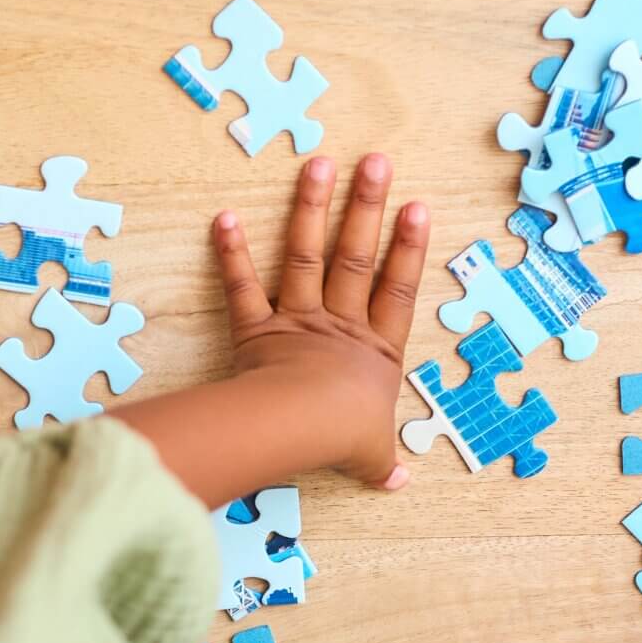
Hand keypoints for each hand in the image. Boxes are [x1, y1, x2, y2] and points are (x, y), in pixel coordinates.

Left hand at [213, 153, 429, 488]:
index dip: (408, 249)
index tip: (417, 206)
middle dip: (367, 207)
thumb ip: (379, 461)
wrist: (303, 428)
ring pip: (306, 256)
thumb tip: (394, 480)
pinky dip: (232, 254)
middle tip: (375, 162)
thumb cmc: (344, 438)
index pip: (396, 289)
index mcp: (376, 350)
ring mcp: (297, 322)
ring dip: (311, 208)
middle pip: (356, 257)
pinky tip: (225, 217)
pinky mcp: (256, 331)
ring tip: (318, 164)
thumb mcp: (371, 455)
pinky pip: (242, 288)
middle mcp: (340, 325)